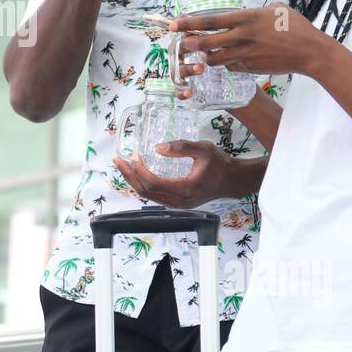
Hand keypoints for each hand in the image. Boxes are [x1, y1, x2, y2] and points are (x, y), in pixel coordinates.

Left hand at [112, 140, 232, 208]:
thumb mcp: (204, 149)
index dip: (139, 170)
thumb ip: (181, 147)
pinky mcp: (178, 203)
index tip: (134, 156)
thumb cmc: (221, 164)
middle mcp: (179, 202)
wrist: (233, 181)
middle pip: (145, 192)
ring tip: (123, 166)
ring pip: (148, 196)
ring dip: (134, 181)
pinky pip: (155, 196)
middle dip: (129, 176)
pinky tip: (137, 174)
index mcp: (185, 190)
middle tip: (118, 160)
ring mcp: (178, 205)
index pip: (153, 183)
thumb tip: (157, 148)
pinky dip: (143, 185)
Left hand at [170, 4, 331, 77]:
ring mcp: (245, 54)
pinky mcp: (250, 68)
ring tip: (201, 55)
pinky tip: (228, 60)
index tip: (174, 24)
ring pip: (215, 58)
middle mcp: (242, 36)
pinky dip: (226, 64)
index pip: (210, 20)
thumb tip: (252, 12)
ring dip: (205, 57)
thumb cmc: (297, 27)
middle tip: (178, 44)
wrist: (311, 52)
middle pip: (206, 42)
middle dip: (188, 44)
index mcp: (246, 18)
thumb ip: (259, 11)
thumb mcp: (277, 10)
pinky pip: (231, 66)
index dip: (189, 23)